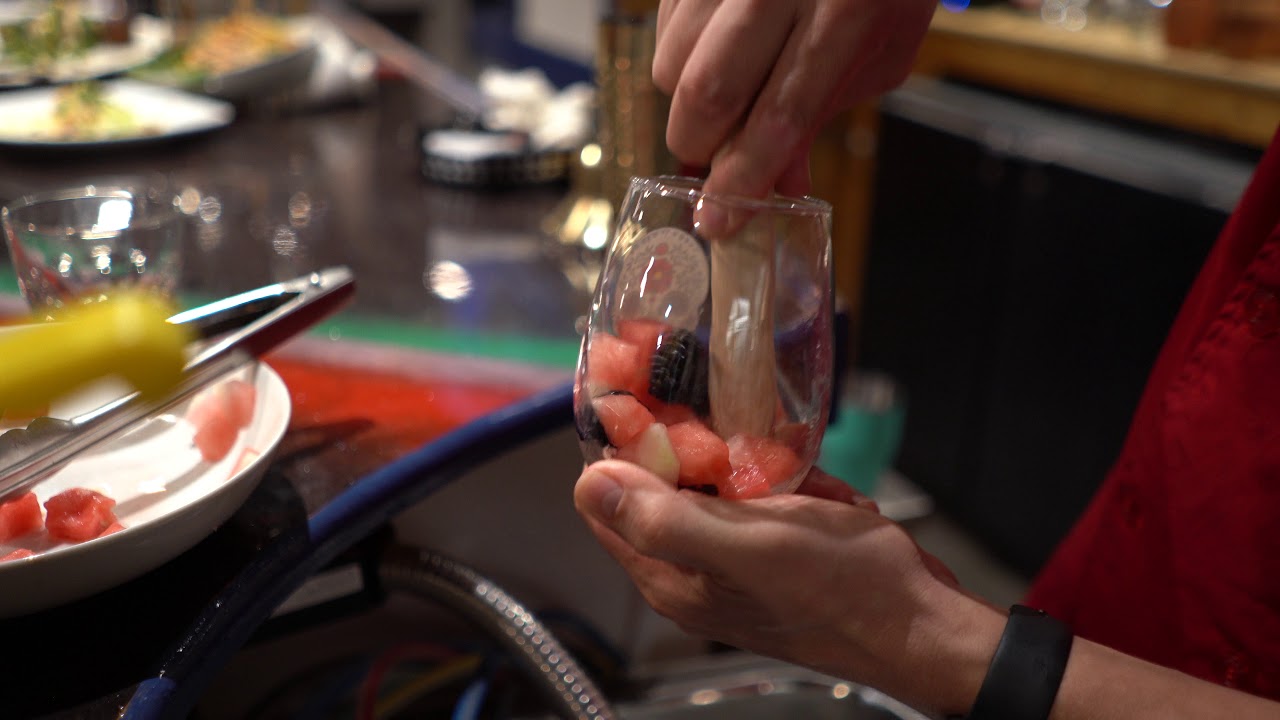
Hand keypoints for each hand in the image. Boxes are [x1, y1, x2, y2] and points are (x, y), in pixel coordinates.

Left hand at [573, 459, 1004, 715]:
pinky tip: (828, 500)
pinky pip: (766, 495)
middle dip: (709, 455)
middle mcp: (693, 569)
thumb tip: (591, 485)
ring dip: (764, 470)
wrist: (921, 625)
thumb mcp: (748, 546)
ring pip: (722, 482)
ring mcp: (735, 559)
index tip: (649, 404)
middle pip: (666, 485)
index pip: (610, 502)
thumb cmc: (844, 594)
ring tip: (809, 489)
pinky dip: (797, 486)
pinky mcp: (775, 548)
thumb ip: (664, 519)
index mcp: (671, 575)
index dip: (621, 449)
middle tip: (755, 452)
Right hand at [653, 0, 935, 197]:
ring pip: (670, 62)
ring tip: (724, 95)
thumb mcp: (879, 54)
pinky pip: (662, 25)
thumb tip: (771, 184)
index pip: (780, 114)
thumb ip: (821, 116)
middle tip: (710, 163)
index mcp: (845, 12)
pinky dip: (680, 56)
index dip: (743, 176)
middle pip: (705, 90)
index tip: (718, 220)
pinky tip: (716, 49)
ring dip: (685, 101)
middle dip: (699, 146)